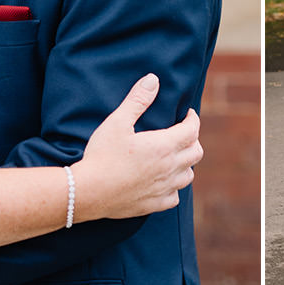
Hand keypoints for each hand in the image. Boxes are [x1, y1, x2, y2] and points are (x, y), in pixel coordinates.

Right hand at [73, 74, 202, 221]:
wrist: (87, 192)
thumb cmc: (101, 155)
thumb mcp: (117, 122)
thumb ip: (137, 100)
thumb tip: (153, 79)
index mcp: (163, 146)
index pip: (192, 130)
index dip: (193, 119)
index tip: (187, 114)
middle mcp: (169, 168)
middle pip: (196, 153)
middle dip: (192, 140)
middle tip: (181, 133)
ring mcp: (163, 189)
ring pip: (188, 176)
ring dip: (186, 164)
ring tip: (174, 156)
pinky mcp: (153, 204)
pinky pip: (175, 197)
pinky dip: (174, 187)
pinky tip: (164, 182)